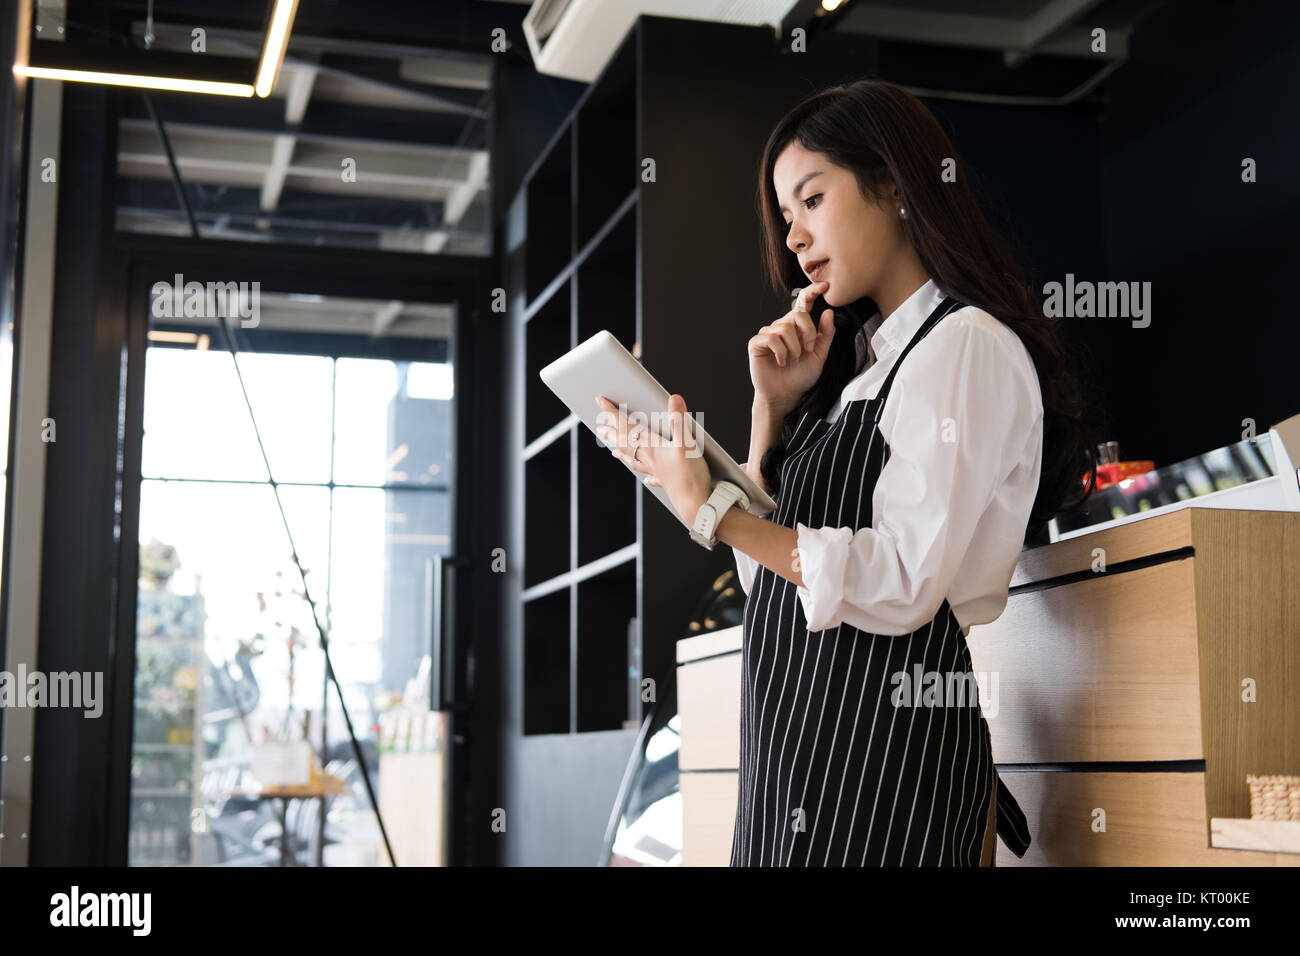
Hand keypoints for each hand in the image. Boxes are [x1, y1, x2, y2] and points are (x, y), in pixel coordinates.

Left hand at [594, 393, 712, 523]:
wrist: (695, 503)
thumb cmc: (689, 475)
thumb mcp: (686, 443)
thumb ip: (678, 420)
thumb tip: (673, 399)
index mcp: (650, 447)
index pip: (626, 426)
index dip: (611, 413)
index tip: (600, 402)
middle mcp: (648, 459)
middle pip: (624, 443)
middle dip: (611, 434)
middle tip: (600, 428)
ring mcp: (655, 471)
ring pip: (632, 460)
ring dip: (622, 453)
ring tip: (614, 451)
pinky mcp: (665, 481)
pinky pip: (650, 476)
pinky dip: (645, 474)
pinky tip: (645, 478)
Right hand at [748, 279, 834, 415]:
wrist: (785, 395)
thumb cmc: (800, 377)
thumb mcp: (819, 356)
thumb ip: (825, 335)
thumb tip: (828, 312)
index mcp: (797, 327)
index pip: (803, 304)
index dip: (812, 292)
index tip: (824, 286)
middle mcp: (782, 327)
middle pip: (797, 314)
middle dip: (807, 331)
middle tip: (808, 349)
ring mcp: (768, 334)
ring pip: (785, 327)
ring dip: (794, 347)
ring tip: (792, 360)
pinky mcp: (756, 343)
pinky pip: (771, 337)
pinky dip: (781, 351)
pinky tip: (781, 362)